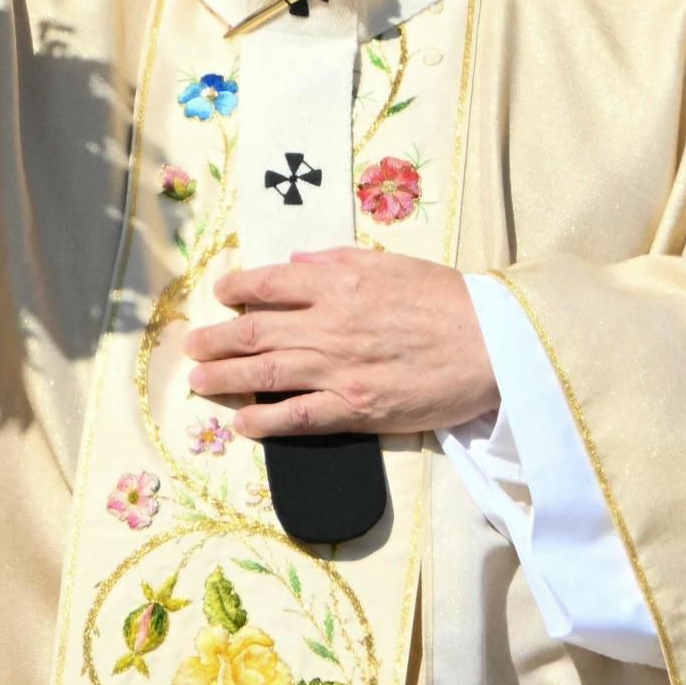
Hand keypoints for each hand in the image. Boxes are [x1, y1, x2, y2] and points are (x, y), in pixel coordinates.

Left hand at [183, 250, 498, 437]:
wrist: (493, 344)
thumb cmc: (449, 300)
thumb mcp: (392, 263)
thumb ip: (337, 262)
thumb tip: (293, 264)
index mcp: (339, 284)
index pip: (270, 284)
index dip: (236, 289)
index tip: (220, 295)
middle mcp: (330, 325)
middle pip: (255, 331)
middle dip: (216, 339)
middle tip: (192, 346)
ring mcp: (339, 369)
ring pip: (266, 373)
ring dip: (225, 377)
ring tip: (198, 381)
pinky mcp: (356, 408)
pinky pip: (298, 416)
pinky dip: (264, 420)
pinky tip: (241, 422)